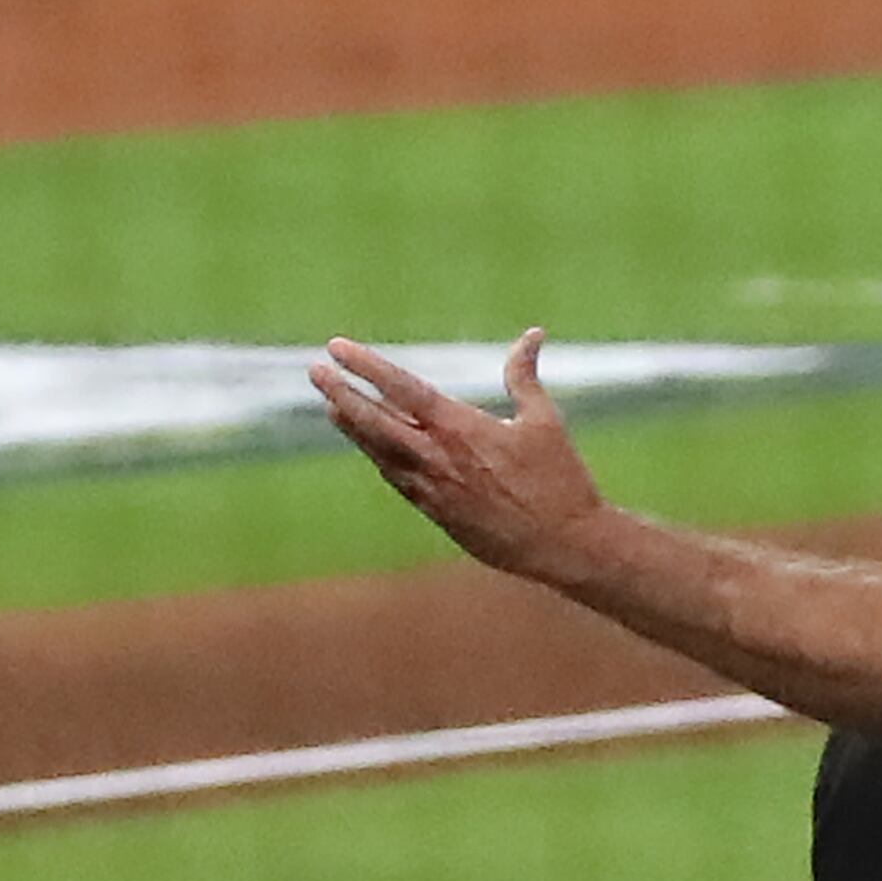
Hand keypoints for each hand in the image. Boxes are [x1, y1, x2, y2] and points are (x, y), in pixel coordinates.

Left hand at [309, 329, 602, 576]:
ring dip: (354, 428)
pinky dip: (381, 459)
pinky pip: (399, 481)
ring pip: (380, 453)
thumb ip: (525, 376)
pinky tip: (371, 448)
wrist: (565, 545)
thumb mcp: (545, 422)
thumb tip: (532, 335)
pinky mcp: (439, 515)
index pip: (402, 389)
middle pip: (375, 421)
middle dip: (342, 394)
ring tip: (333, 406)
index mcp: (462, 428)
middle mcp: (439, 458)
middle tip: (315, 372)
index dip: (367, 367)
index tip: (337, 348)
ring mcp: (434, 490)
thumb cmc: (561, 482)